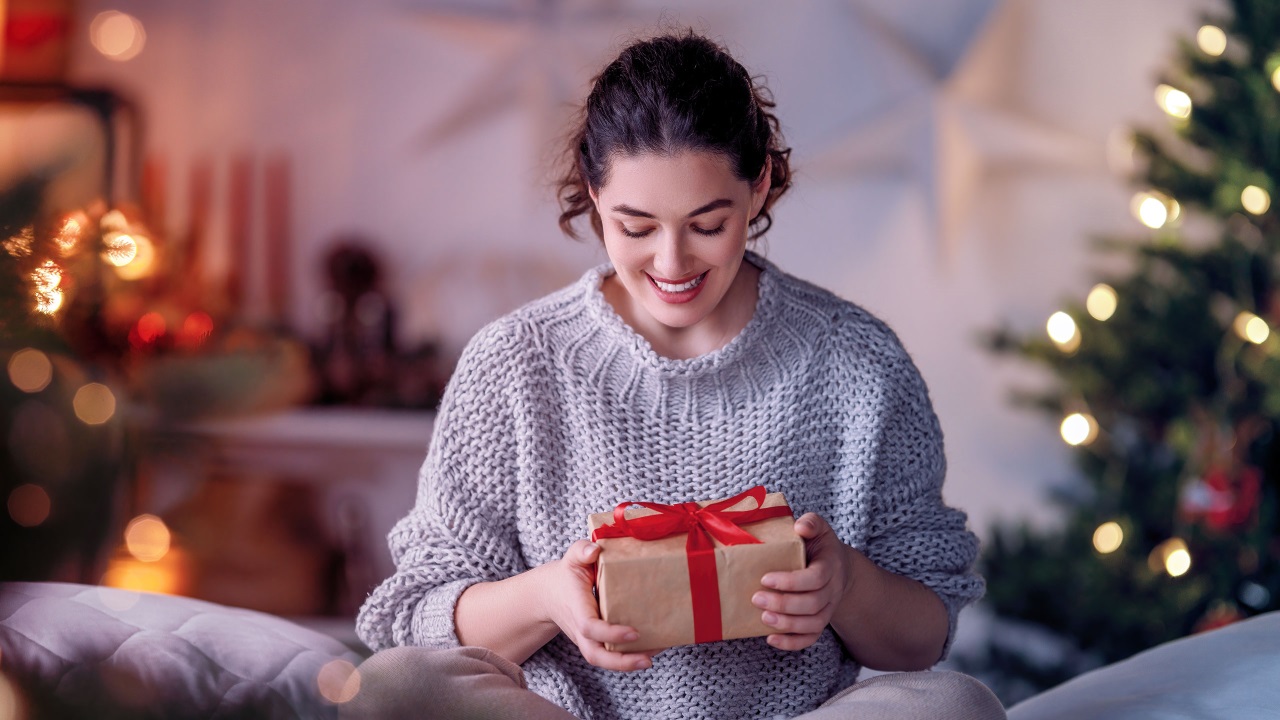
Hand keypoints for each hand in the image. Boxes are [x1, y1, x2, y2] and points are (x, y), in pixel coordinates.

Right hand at [540, 539, 658, 670]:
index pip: (590, 627)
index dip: (611, 633)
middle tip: (647, 660)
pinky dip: (630, 657)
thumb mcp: (572, 559)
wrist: (550, 595)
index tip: (634, 632)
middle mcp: (581, 630)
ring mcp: (587, 640)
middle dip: (621, 662)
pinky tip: (652, 648)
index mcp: (577, 609)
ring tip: (656, 654)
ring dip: (630, 663)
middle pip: (596, 655)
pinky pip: (611, 655)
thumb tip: (595, 550)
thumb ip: (581, 551)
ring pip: (604, 660)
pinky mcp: (596, 642)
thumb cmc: (567, 575)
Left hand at [752, 512, 852, 650]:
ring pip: (813, 624)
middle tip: (756, 598)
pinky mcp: (820, 621)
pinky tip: (771, 639)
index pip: (816, 578)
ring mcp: (827, 608)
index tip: (765, 578)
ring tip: (763, 618)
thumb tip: (800, 527)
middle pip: (813, 604)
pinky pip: (810, 638)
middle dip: (784, 604)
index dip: (791, 582)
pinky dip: (792, 643)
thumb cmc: (819, 545)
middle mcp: (832, 590)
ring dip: (787, 625)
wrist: (838, 566)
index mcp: (830, 566)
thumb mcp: (818, 528)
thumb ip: (811, 523)